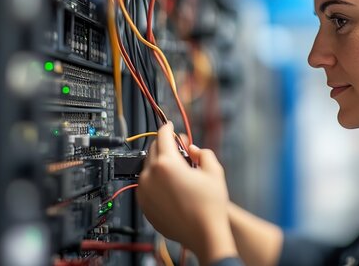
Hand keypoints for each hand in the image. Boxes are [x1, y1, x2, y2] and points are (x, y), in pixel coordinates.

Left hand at [136, 122, 237, 263]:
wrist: (204, 233)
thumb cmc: (209, 205)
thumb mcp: (214, 170)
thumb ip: (202, 152)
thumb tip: (193, 149)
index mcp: (167, 163)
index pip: (162, 135)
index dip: (167, 127)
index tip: (169, 125)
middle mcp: (151, 175)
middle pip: (153, 149)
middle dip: (165, 145)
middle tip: (178, 149)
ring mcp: (145, 191)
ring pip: (148, 167)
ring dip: (159, 163)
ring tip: (177, 170)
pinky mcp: (144, 204)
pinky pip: (146, 184)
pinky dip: (155, 179)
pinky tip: (170, 185)